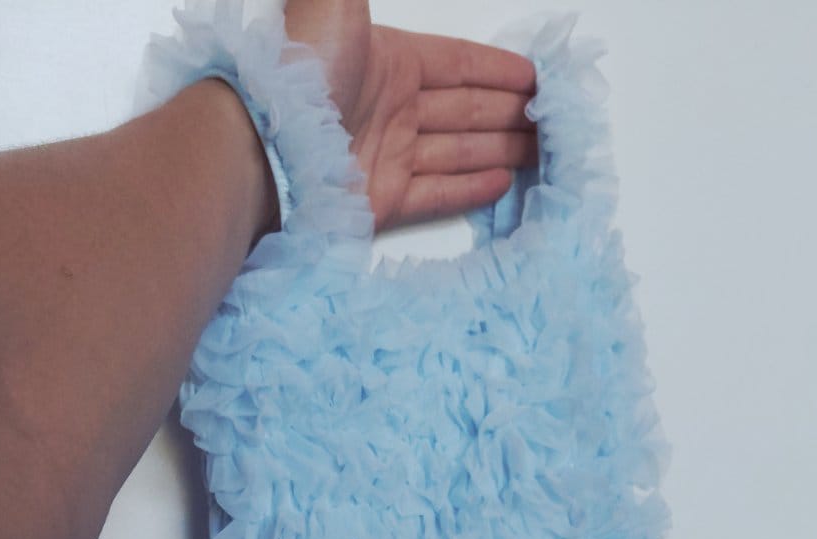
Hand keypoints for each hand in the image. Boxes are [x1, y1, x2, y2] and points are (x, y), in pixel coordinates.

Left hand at [282, 0, 538, 230]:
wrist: (266, 142)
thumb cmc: (305, 67)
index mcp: (387, 60)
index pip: (456, 63)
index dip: (497, 69)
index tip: (535, 78)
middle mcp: (390, 107)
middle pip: (464, 109)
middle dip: (508, 112)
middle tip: (550, 121)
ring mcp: (386, 155)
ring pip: (457, 151)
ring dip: (499, 148)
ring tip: (539, 153)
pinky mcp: (382, 201)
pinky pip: (436, 193)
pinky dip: (471, 189)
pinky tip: (503, 182)